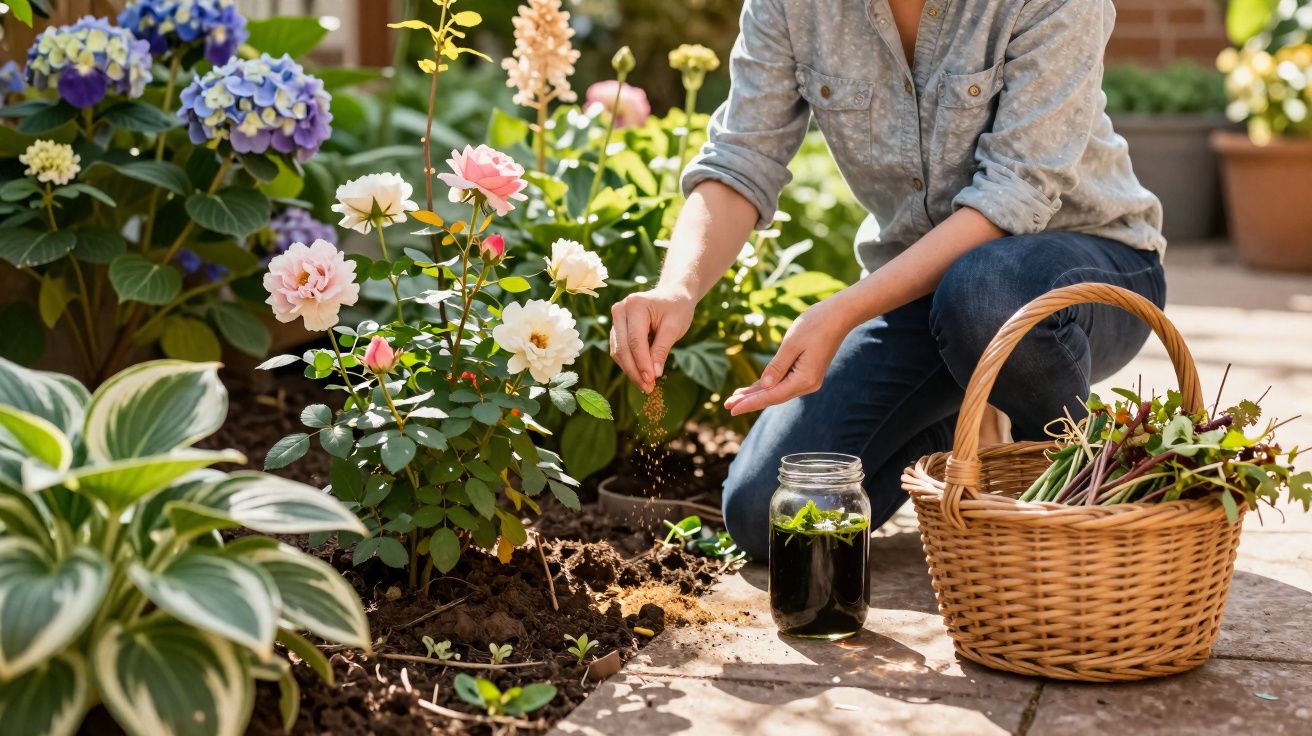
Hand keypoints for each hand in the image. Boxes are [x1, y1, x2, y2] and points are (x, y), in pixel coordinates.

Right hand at [610, 286, 695, 392]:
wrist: (673, 294)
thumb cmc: (677, 308)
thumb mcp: (674, 327)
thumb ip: (662, 350)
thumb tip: (654, 374)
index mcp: (635, 305)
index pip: (635, 341)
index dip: (642, 363)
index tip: (651, 381)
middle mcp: (620, 310)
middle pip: (623, 348)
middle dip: (634, 371)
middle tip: (647, 388)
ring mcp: (616, 319)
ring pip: (618, 351)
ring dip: (630, 370)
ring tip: (646, 385)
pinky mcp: (617, 328)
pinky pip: (619, 350)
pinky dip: (629, 364)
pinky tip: (641, 376)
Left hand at [724, 296, 854, 415]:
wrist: (839, 315)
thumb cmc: (816, 324)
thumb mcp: (791, 344)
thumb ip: (777, 366)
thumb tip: (764, 386)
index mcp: (804, 379)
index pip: (771, 396)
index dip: (750, 403)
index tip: (732, 409)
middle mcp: (807, 384)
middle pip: (773, 396)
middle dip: (750, 400)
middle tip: (726, 405)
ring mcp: (808, 379)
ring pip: (777, 390)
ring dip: (757, 393)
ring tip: (735, 397)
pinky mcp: (806, 371)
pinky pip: (783, 382)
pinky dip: (767, 385)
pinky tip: (753, 388)